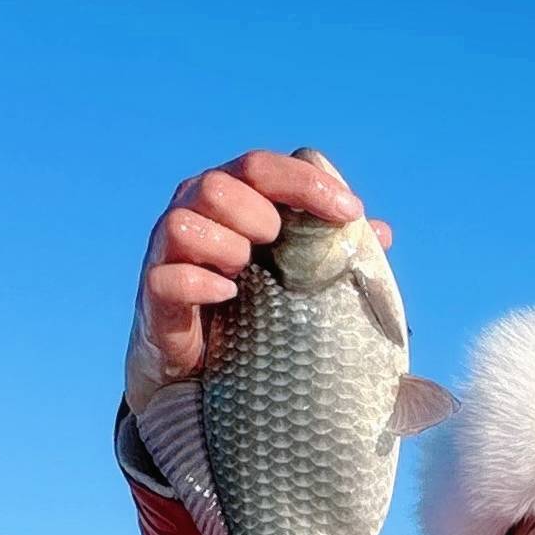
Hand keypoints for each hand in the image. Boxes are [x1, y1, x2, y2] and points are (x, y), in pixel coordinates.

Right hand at [126, 148, 387, 413]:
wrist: (203, 369)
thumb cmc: (254, 304)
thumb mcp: (299, 271)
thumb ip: (332, 249)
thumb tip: (379, 232)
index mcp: (230, 194)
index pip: (262, 166)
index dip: (306, 183)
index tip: (349, 212)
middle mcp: (192, 211)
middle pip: (219, 186)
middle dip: (258, 215)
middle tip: (275, 245)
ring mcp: (168, 251)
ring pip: (185, 223)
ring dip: (226, 247)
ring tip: (246, 274)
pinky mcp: (155, 294)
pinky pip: (168, 278)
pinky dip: (201, 283)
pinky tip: (229, 295)